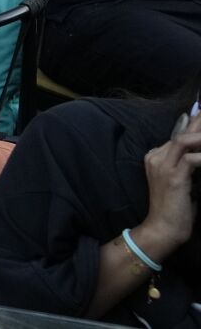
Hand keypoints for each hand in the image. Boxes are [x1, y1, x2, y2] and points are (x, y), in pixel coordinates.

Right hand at [136, 110, 200, 250]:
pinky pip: (192, 158)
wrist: (162, 229)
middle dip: (199, 122)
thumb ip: (186, 166)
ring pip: (185, 140)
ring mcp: (162, 165)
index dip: (194, 125)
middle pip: (182, 132)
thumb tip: (197, 154)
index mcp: (155, 157)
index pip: (178, 135)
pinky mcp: (173, 176)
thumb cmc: (175, 209)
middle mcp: (156, 156)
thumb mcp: (180, 182)